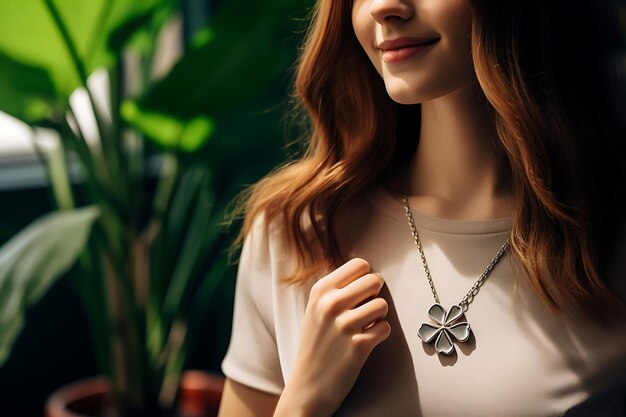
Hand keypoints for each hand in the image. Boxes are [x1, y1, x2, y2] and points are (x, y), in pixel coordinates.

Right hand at [274, 258, 390, 416]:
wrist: (308, 385)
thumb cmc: (316, 345)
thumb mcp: (316, 309)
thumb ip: (337, 289)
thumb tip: (369, 274)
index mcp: (320, 291)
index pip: (359, 264)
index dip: (366, 278)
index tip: (362, 292)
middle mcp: (330, 304)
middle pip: (374, 280)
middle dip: (376, 295)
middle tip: (367, 309)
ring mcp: (344, 325)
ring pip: (383, 304)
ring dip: (379, 316)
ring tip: (366, 326)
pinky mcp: (358, 345)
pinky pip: (385, 328)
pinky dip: (379, 335)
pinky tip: (365, 342)